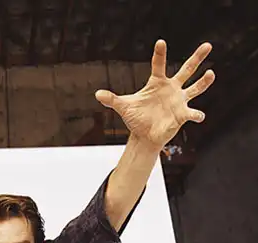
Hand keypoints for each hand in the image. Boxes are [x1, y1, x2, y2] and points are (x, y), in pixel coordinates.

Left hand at [95, 40, 214, 149]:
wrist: (144, 135)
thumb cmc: (136, 118)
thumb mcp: (124, 107)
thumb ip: (112, 99)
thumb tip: (97, 94)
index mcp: (157, 83)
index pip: (159, 65)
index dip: (159, 54)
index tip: (160, 42)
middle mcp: (171, 88)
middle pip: (187, 70)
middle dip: (197, 58)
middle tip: (207, 45)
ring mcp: (179, 100)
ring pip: (195, 88)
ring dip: (204, 82)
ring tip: (211, 74)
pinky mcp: (182, 115)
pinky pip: (191, 113)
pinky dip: (195, 114)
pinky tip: (199, 115)